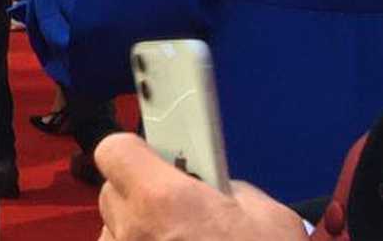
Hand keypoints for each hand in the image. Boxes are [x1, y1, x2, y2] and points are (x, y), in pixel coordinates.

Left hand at [93, 134, 306, 239]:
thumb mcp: (271, 219)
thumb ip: (231, 189)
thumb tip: (214, 185)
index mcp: (163, 201)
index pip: (113, 149)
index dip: (134, 151)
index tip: (155, 157)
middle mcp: (131, 230)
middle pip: (112, 193)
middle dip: (140, 195)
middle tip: (181, 212)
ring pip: (114, 233)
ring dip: (138, 234)